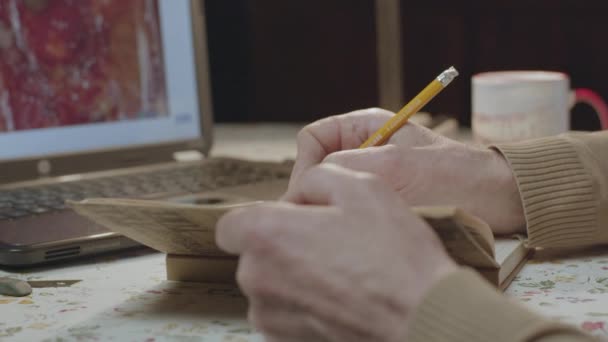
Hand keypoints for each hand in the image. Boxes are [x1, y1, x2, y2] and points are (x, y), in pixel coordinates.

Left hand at [217, 164, 456, 341]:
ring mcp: (271, 317)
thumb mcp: (360, 187)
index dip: (261, 219)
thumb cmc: (394, 257)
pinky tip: (342, 297)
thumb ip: (315, 178)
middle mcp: (257, 280)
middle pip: (255, 255)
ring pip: (271, 285)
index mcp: (265, 236)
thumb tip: (299, 194)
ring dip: (295, 276)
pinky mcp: (287, 341)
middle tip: (330, 242)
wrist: (423, 319)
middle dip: (283, 245)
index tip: (289, 222)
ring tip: (342, 272)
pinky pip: (287, 311)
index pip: (231, 225)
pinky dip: (306, 303)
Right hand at [289, 108, 524, 234]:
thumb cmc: (454, 177)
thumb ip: (347, 164)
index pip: (312, 139)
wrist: (498, 200)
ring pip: (332, 192)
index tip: (308, 194)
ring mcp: (372, 176)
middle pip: (317, 168)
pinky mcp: (382, 201)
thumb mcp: (396, 165)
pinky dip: (350, 221)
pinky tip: (360, 233)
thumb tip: (306, 185)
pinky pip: (351, 209)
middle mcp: (364, 149)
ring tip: (343, 228)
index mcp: (365, 127)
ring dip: (334, 209)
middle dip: (315, 191)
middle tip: (322, 219)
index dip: (304, 165)